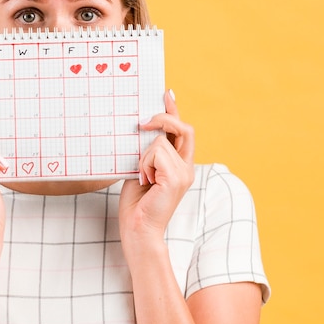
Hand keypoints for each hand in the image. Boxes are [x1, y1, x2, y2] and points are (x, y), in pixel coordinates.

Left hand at [119, 90, 194, 255]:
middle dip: (164, 117)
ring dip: (143, 157)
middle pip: (183, 128)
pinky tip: (143, 181)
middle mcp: (187, 167)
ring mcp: (184, 173)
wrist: (138, 230)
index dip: (175, 110)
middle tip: (143, 122)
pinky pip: (155, 153)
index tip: (167, 93)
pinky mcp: (176, 178)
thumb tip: (142, 129)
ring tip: (141, 178)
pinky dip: (143, 164)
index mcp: (179, 165)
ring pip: (159, 142)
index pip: (182, 131)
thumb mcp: (140, 170)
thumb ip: (146, 152)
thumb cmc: (136, 204)